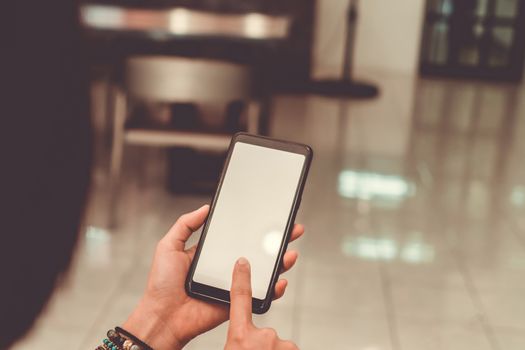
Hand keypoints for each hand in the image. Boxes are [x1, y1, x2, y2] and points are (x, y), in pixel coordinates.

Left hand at [123, 205, 303, 349]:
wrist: (163, 316)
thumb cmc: (162, 285)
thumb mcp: (169, 246)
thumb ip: (185, 224)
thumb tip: (205, 208)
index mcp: (212, 253)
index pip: (238, 236)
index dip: (255, 227)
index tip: (269, 217)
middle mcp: (226, 267)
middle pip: (257, 251)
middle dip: (277, 241)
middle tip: (292, 230)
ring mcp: (233, 284)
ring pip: (263, 271)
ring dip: (280, 262)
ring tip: (290, 252)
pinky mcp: (237, 301)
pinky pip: (259, 294)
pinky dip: (273, 289)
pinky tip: (280, 280)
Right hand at [225, 257, 297, 349]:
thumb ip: (237, 339)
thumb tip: (242, 339)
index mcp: (240, 337)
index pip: (240, 299)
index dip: (242, 279)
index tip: (243, 263)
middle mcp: (262, 337)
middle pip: (265, 331)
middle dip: (262, 344)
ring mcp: (281, 344)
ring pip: (278, 344)